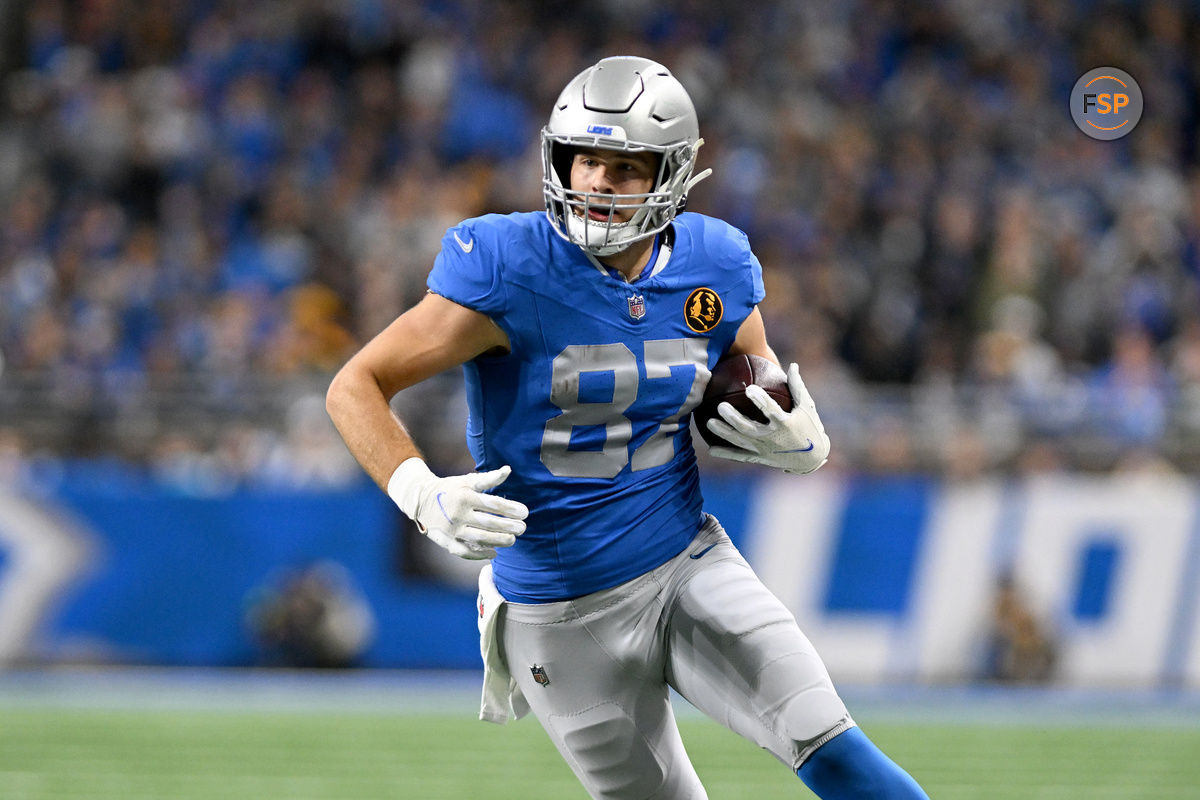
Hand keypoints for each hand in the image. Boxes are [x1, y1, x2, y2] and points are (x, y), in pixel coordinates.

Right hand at [387, 459, 528, 559]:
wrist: (421, 499)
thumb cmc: (450, 488)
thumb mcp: (467, 480)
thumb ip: (488, 478)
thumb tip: (508, 470)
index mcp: (465, 497)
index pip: (493, 504)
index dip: (511, 509)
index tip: (525, 513)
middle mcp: (458, 514)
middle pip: (488, 523)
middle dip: (509, 527)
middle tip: (523, 528)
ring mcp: (452, 530)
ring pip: (479, 539)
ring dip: (499, 541)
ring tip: (513, 540)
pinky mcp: (446, 541)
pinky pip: (465, 552)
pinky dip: (480, 554)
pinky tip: (494, 552)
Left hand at [705, 362, 830, 473]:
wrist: (812, 459)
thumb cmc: (810, 427)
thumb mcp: (807, 407)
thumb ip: (797, 386)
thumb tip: (792, 364)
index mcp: (785, 424)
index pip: (771, 410)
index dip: (760, 400)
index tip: (749, 388)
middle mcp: (773, 439)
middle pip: (749, 428)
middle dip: (734, 418)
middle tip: (721, 406)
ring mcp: (765, 450)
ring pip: (740, 442)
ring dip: (724, 433)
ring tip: (709, 422)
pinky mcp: (760, 459)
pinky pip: (740, 456)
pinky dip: (726, 453)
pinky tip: (710, 449)